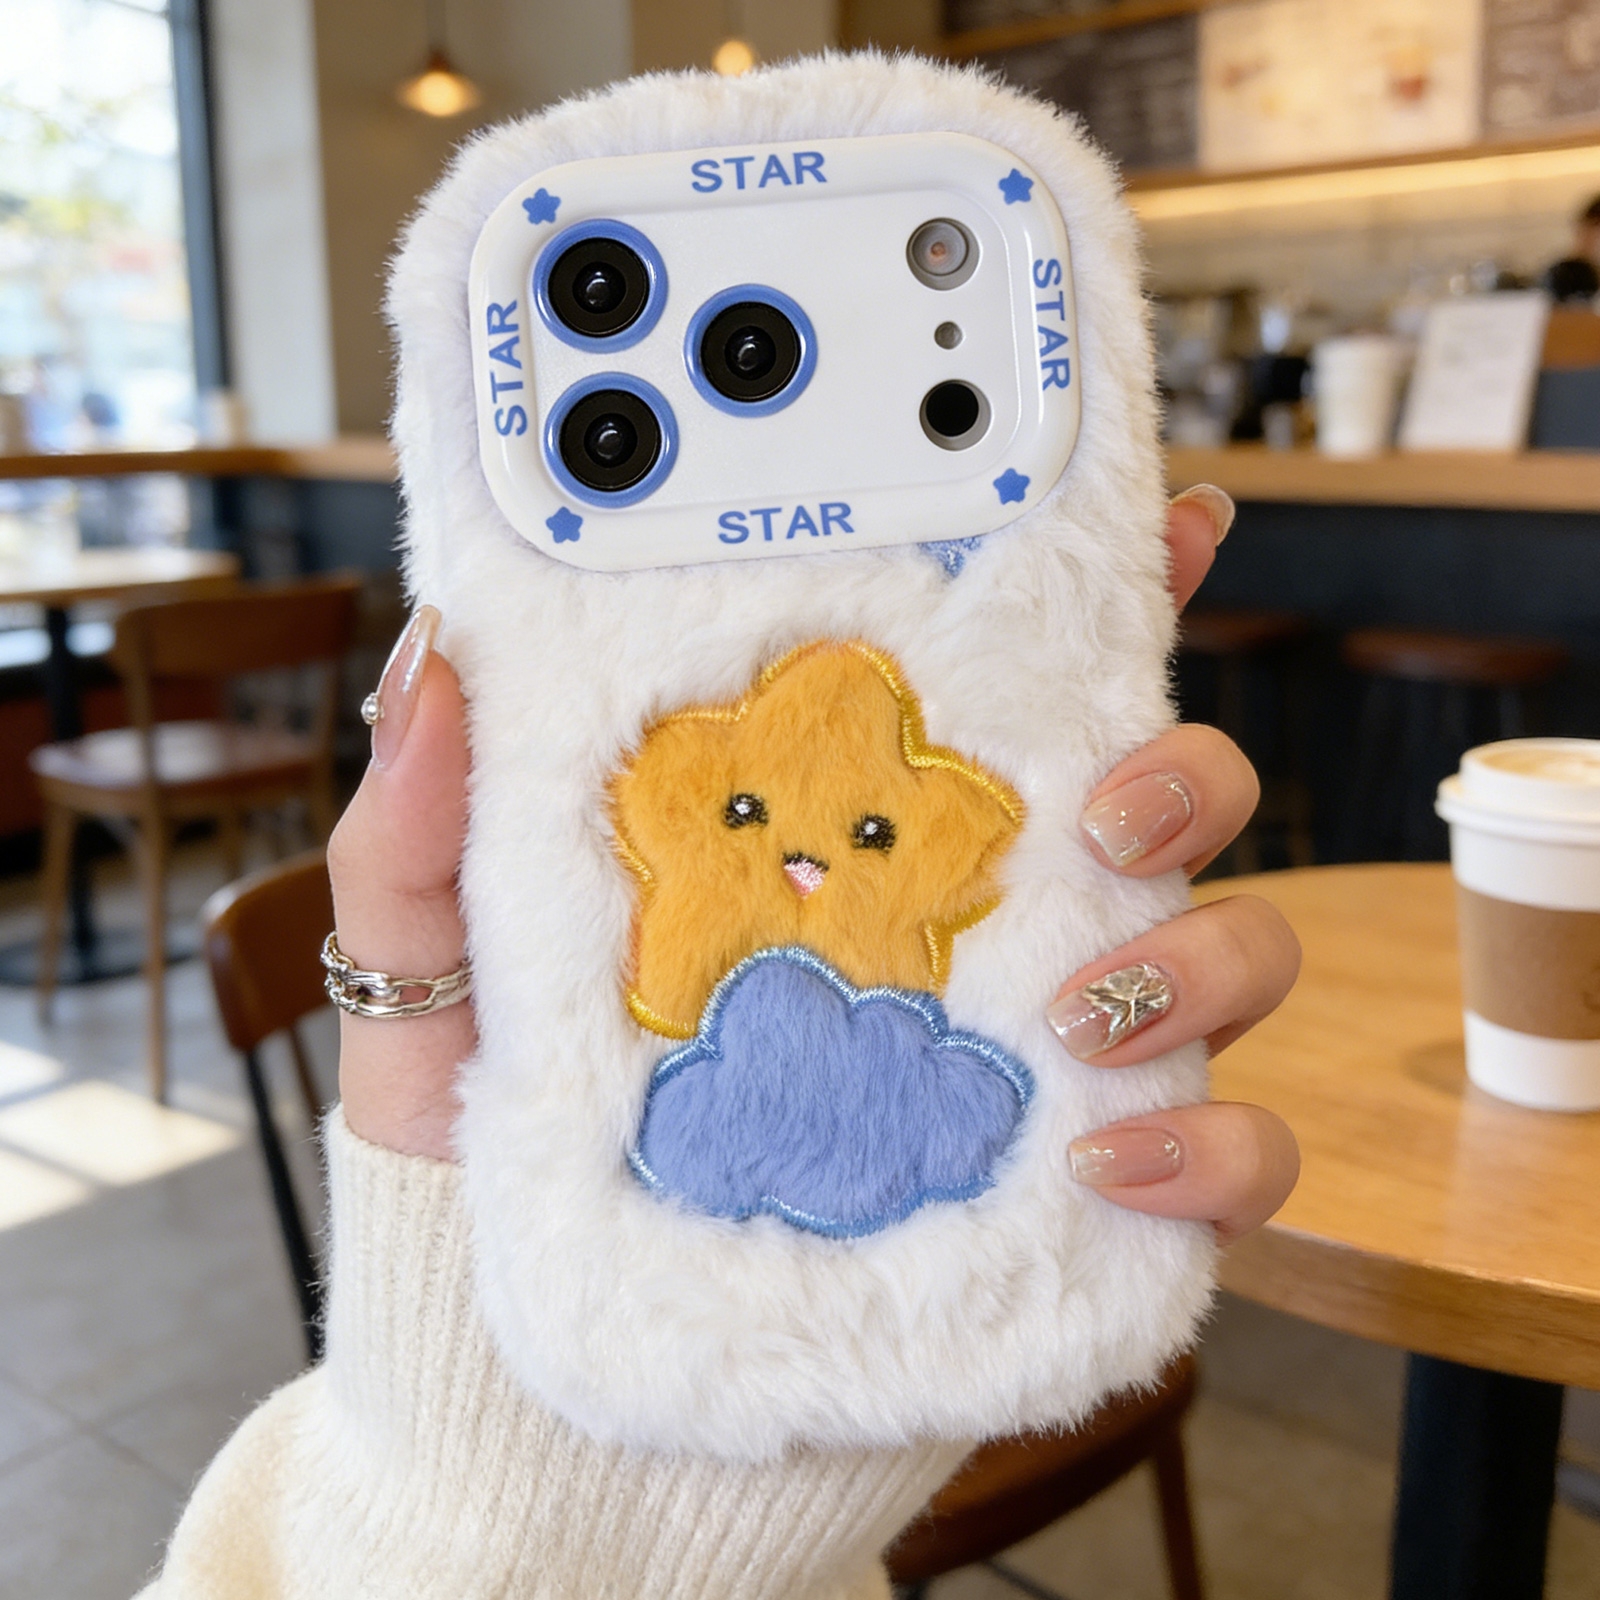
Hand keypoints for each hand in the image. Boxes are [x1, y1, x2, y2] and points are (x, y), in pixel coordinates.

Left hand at [329, 485, 1300, 1246]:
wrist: (542, 1377)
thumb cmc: (498, 1161)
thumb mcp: (435, 981)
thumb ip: (424, 830)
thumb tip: (437, 654)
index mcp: (853, 845)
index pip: (996, 696)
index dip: (1098, 596)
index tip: (1159, 518)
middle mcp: (972, 933)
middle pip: (1162, 802)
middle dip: (1186, 771)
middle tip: (1106, 803)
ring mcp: (1035, 1062)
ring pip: (1228, 953)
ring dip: (1212, 951)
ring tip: (1091, 1004)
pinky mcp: (1071, 1205)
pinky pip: (1226, 1155)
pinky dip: (1220, 1146)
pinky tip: (1116, 1159)